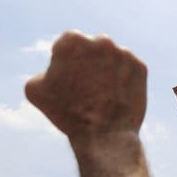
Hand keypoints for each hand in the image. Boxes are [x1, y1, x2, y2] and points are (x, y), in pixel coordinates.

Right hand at [25, 31, 146, 136]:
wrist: (104, 135)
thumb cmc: (67, 114)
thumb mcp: (35, 91)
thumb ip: (41, 71)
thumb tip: (51, 71)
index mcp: (72, 40)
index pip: (68, 45)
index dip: (66, 63)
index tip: (68, 80)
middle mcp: (100, 41)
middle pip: (92, 49)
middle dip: (89, 65)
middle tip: (86, 88)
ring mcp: (123, 53)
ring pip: (112, 59)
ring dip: (107, 71)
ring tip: (102, 96)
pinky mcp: (140, 67)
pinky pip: (129, 70)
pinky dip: (124, 81)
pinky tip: (117, 97)